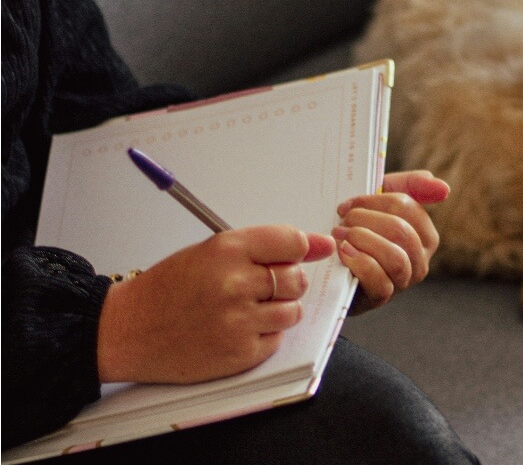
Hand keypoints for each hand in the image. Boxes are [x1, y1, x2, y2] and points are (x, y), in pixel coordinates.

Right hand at [97, 226, 334, 383]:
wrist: (127, 331)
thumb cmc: (167, 289)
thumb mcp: (210, 252)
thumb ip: (265, 246)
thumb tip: (321, 245)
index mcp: (227, 250)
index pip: (292, 242)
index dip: (300, 249)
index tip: (301, 253)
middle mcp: (235, 284)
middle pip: (296, 279)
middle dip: (284, 282)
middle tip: (256, 286)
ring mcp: (239, 321)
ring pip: (293, 311)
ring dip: (277, 310)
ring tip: (245, 309)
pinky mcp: (240, 354)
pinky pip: (278, 339)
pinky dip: (264, 335)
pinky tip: (237, 329)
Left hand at [333, 171, 449, 314]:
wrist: (331, 263)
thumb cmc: (361, 226)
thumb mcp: (382, 198)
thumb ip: (412, 185)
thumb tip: (444, 188)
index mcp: (425, 234)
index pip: (408, 208)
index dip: (373, 202)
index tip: (348, 205)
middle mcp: (421, 260)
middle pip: (401, 231)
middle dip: (365, 221)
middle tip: (341, 222)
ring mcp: (403, 281)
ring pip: (396, 258)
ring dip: (362, 241)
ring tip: (340, 236)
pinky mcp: (383, 297)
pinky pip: (380, 281)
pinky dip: (359, 263)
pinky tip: (344, 253)